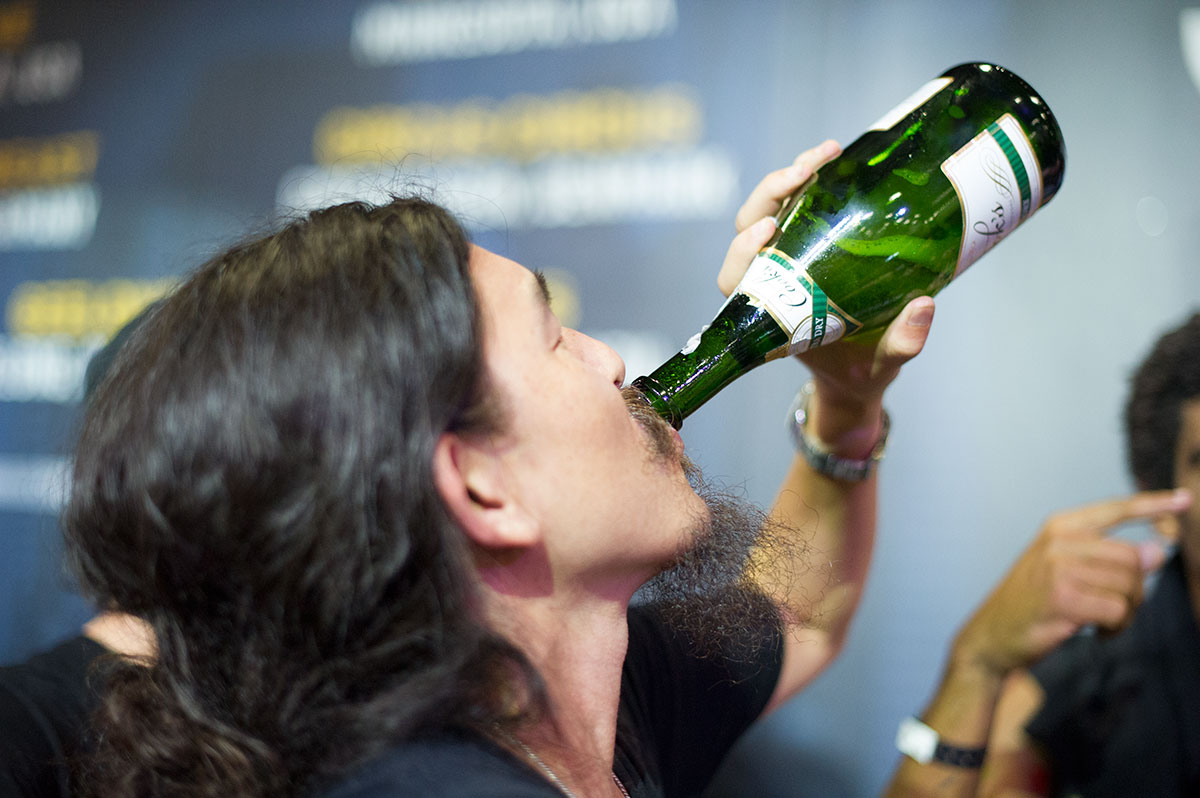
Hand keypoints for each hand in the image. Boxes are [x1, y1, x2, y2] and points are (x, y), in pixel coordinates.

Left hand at [719, 140, 934, 453]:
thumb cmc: (860, 369)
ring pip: (769, 207)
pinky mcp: (807, 239)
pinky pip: (797, 203)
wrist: (859, 369)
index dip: (742, 251)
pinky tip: (837, 158)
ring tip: (828, 152)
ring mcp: (785, 255)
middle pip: (748, 227)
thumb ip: (901, 343)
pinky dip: (812, 177)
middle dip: (769, 194)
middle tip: (804, 172)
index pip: (735, 277)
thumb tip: (924, 307)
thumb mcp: (883, 363)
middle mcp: (770, 279)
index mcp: (769, 313)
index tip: (767, 232)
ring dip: (791, 176)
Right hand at [952, 489, 1191, 677]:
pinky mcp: (1062, 597)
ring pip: (1129, 587)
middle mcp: (1059, 540)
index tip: (1184, 500)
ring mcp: (1058, 567)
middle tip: (1114, 612)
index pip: (1115, 509)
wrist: (991, 636)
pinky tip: (1096, 634)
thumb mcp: (1067, 572)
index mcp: (1060, 527)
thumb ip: (1109, 559)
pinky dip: (1116, 629)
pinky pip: (1118, 611)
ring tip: (1101, 624)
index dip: (1153, 505)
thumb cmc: (1033, 604)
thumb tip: (1158, 551)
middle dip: (1135, 591)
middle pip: (1133, 559)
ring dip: (1126, 614)